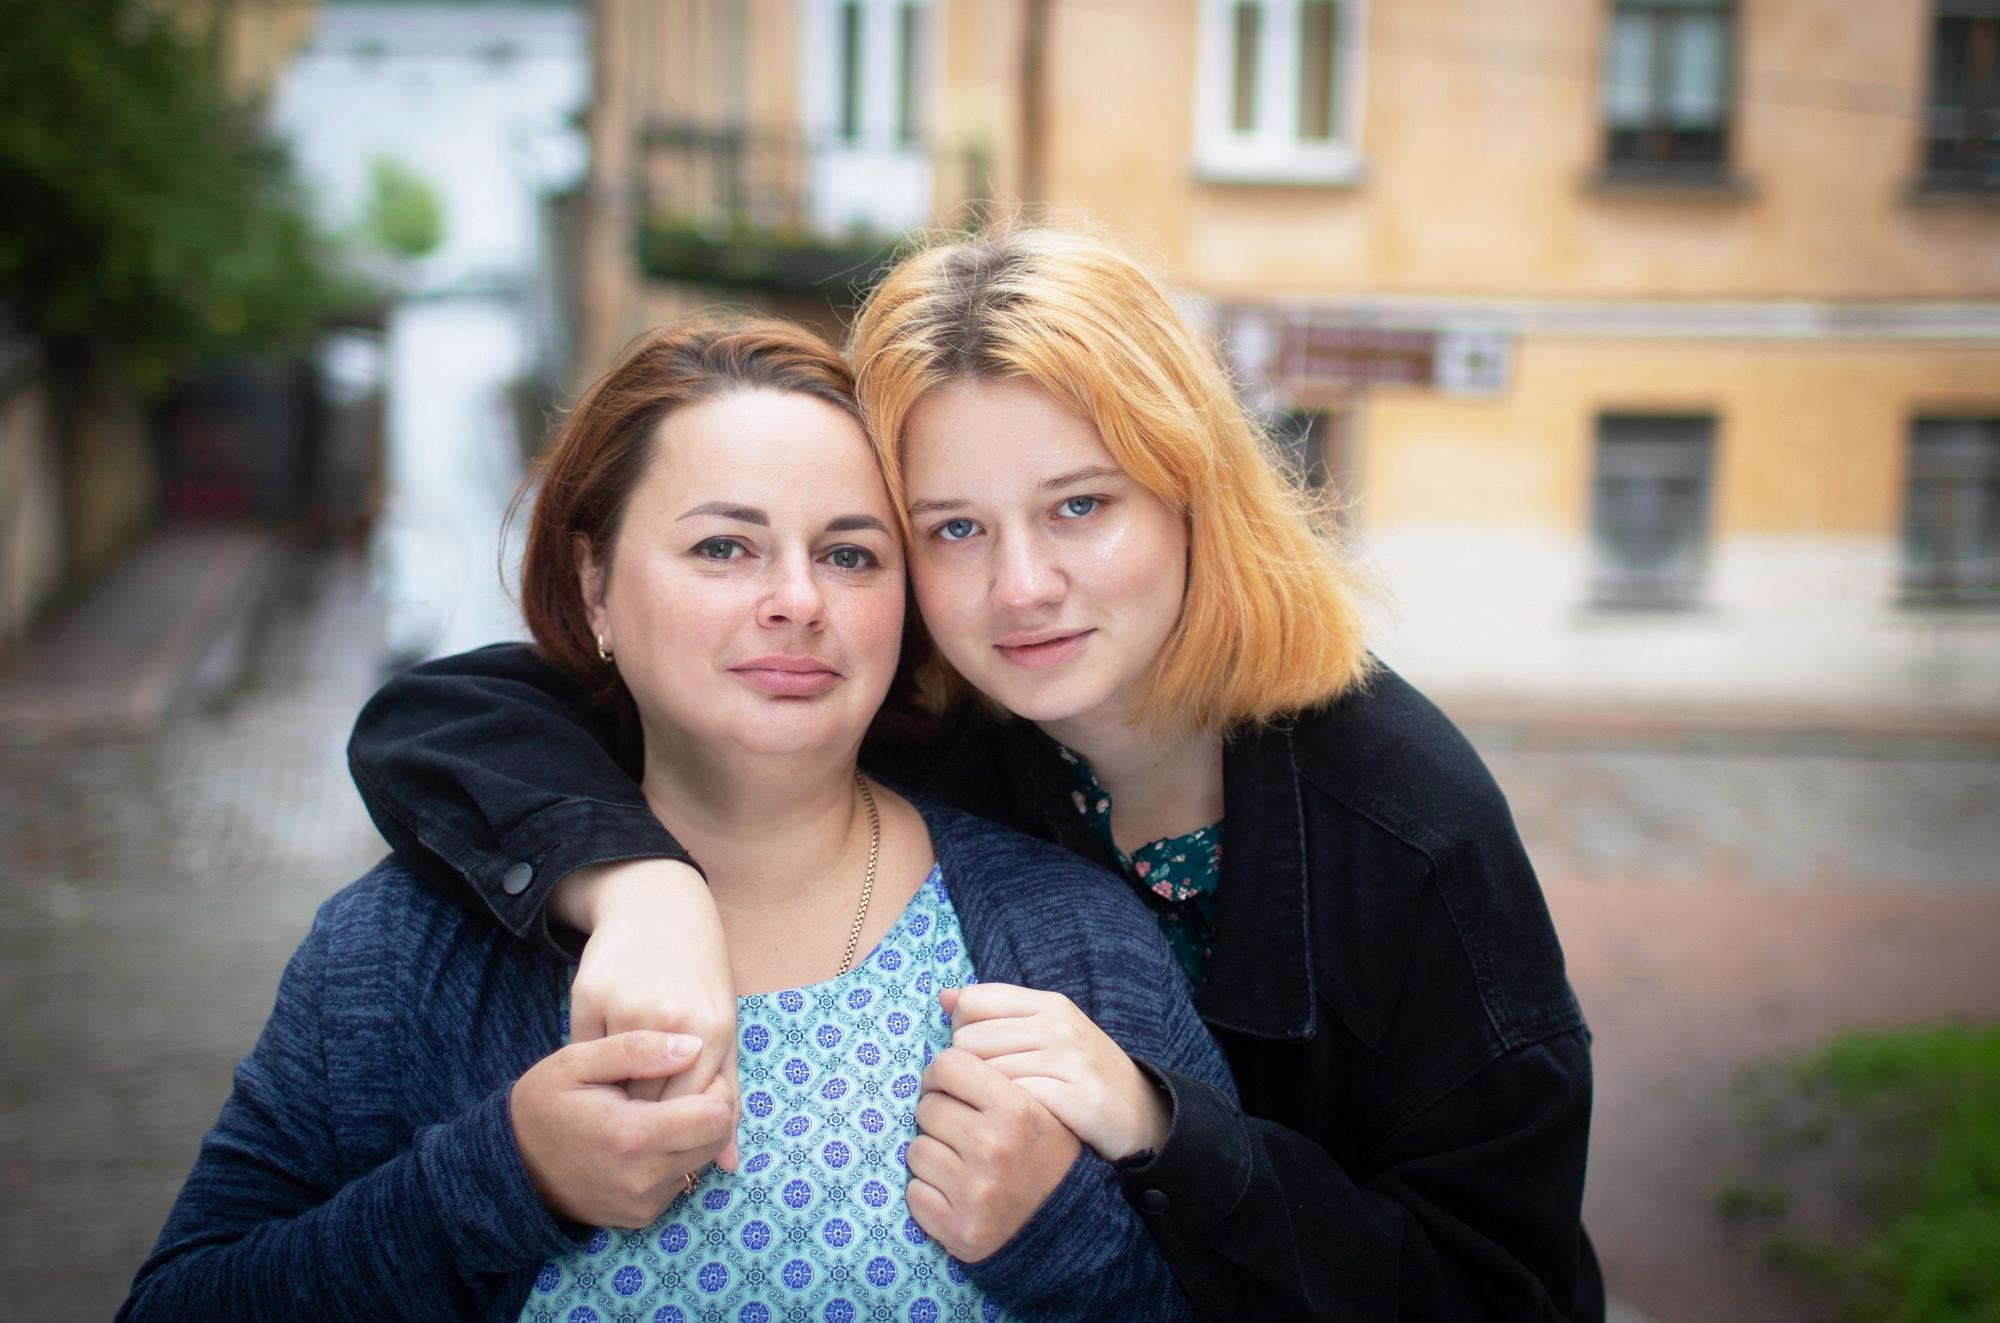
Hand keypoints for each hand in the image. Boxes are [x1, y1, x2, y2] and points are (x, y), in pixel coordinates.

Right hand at [510, 1029, 733, 1228]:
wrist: (509, 1168)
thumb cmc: (542, 1106)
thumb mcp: (577, 1061)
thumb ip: (637, 1049)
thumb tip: (695, 1045)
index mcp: (633, 1136)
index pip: (716, 1115)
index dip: (714, 1087)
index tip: (689, 1070)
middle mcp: (644, 1179)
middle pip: (716, 1139)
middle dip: (710, 1108)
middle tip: (678, 1086)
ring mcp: (644, 1203)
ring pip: (703, 1160)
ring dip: (693, 1134)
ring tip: (658, 1110)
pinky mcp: (641, 1216)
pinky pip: (681, 1180)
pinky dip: (676, 1157)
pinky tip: (646, 1137)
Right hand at [558, 858, 739, 1167]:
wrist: (656, 905)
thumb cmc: (696, 973)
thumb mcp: (721, 1025)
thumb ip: (725, 1094)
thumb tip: (729, 1165)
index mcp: (713, 1032)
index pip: (695, 1116)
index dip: (682, 1131)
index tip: (674, 1131)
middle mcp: (674, 1023)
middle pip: (654, 1108)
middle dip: (651, 1123)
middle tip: (646, 1121)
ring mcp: (629, 1010)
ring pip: (615, 1088)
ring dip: (621, 1105)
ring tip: (628, 1102)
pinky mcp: (591, 997)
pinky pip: (586, 1059)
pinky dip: (593, 1074)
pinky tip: (604, 1074)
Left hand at [905, 1045, 1080, 1262]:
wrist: (1072, 1223)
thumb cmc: (1048, 1152)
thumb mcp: (1040, 1099)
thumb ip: (998, 1059)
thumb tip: (944, 1002)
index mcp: (1017, 1108)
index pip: (949, 1065)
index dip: (944, 1073)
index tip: (952, 1086)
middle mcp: (995, 1147)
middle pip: (928, 1106)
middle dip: (939, 1115)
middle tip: (961, 1128)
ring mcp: (975, 1191)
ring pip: (917, 1149)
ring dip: (932, 1154)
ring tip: (961, 1160)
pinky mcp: (959, 1228)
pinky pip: (915, 1193)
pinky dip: (929, 1192)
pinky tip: (956, 1191)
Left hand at [940, 984, 1168, 1161]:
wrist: (1142, 1115)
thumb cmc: (1083, 1074)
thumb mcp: (1048, 1032)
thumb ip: (998, 1014)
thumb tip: (944, 997)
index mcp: (1049, 1005)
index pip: (973, 1003)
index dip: (960, 1033)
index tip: (972, 1060)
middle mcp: (1059, 1026)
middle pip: (970, 1041)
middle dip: (963, 1074)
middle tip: (974, 1097)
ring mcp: (1069, 1061)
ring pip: (986, 1074)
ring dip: (977, 1101)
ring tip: (985, 1117)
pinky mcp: (1076, 1098)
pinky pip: (1013, 1101)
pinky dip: (1002, 1119)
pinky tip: (1007, 1130)